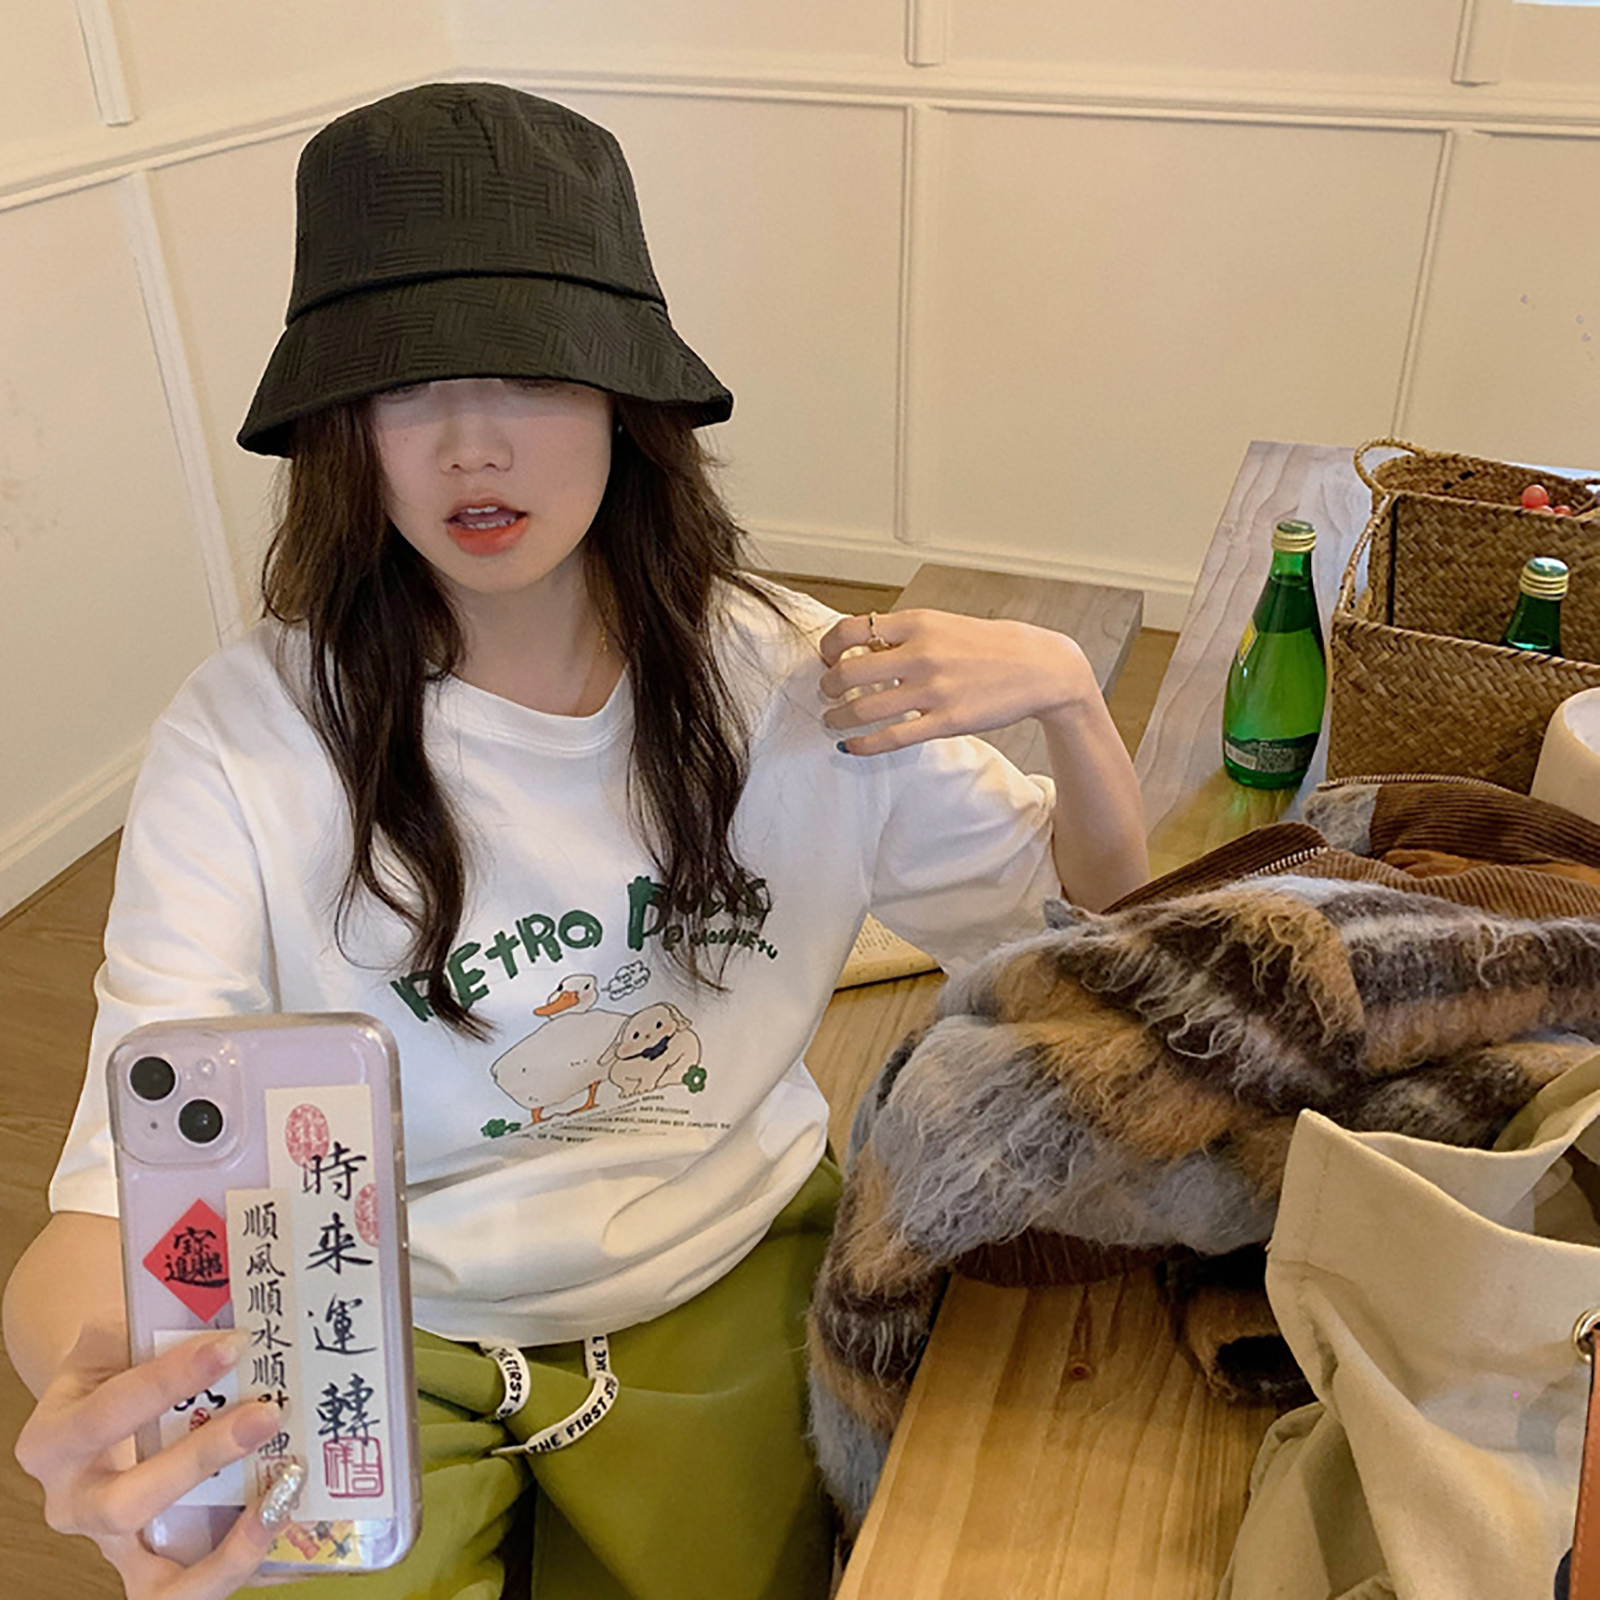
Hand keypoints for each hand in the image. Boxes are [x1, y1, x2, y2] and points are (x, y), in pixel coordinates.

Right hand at [14, 1318, 296, 1598]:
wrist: (100, 1413)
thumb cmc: (117, 1367)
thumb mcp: (116, 1338)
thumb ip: (152, 1322)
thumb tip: (219, 1300)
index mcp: (56, 1438)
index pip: (110, 1412)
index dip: (172, 1379)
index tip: (234, 1344)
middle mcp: (73, 1504)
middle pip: (129, 1501)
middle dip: (203, 1458)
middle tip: (269, 1414)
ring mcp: (110, 1549)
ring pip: (156, 1579)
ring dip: (228, 1542)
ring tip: (284, 1493)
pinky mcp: (148, 1575)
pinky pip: (186, 1595)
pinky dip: (237, 1569)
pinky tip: (287, 1528)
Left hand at [818, 608, 1095, 754]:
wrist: (1040, 667)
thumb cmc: (991, 645)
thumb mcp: (945, 624)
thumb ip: (905, 634)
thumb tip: (863, 648)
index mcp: (918, 623)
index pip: (851, 629)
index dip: (828, 646)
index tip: (827, 657)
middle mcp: (921, 654)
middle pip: (848, 672)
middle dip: (828, 686)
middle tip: (828, 692)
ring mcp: (933, 690)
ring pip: (863, 709)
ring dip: (838, 718)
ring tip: (833, 720)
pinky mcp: (945, 722)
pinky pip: (890, 738)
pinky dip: (862, 745)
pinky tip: (851, 746)